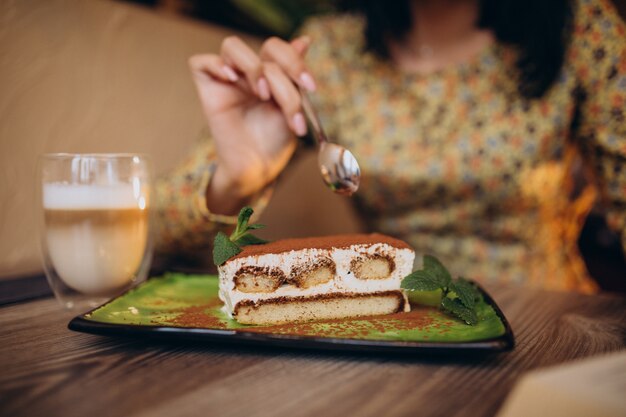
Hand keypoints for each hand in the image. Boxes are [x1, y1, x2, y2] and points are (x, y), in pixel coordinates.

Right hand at [188, 35, 316, 213]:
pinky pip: (200, 62)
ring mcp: (228, 78)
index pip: (280, 49)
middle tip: (290, 101)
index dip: (296, 61)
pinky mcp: (208, 89)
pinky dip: (215, 64)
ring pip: (233, 47)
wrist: (258, 168)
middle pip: (266, 47)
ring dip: (255, 68)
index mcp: (273, 73)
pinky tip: (231, 79)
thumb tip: (305, 39)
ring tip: (263, 95)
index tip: (310, 87)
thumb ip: (294, 77)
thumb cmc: (274, 141)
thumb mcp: (291, 108)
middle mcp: (251, 71)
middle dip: (284, 70)